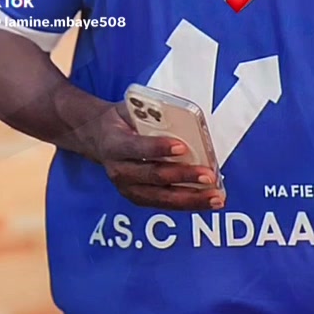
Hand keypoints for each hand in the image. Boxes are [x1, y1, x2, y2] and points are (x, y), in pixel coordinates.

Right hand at [88, 101, 224, 211]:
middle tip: (208, 175)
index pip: (137, 147)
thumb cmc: (123, 121)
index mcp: (115, 143)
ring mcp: (126, 187)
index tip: (182, 147)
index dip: (158, 148)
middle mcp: (118, 169)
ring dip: (190, 198)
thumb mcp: (132, 109)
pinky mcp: (136, 197)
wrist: (99, 137)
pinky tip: (207, 201)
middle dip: (183, 176)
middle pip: (153, 176)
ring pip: (161, 197)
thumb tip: (186, 120)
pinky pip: (164, 203)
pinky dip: (187, 203)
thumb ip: (153, 115)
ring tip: (215, 196)